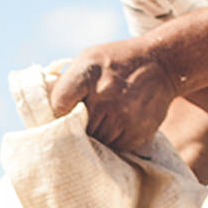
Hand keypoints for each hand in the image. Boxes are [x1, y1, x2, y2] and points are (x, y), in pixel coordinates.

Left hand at [51, 41, 180, 153]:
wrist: (162, 64)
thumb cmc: (117, 62)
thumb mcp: (88, 60)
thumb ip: (66, 83)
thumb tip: (46, 111)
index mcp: (87, 73)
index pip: (57, 105)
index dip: (54, 115)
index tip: (58, 117)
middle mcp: (104, 96)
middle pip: (75, 130)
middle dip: (75, 129)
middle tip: (82, 121)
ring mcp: (122, 117)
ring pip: (95, 142)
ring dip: (94, 137)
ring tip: (103, 120)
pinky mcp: (136, 133)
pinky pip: (114, 148)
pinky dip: (112, 141)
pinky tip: (117, 124)